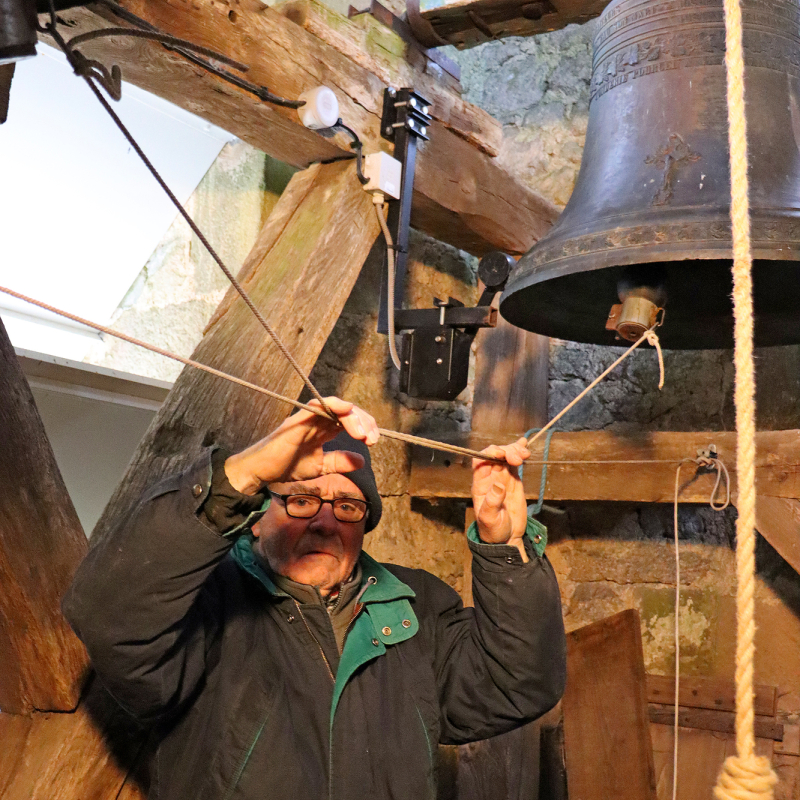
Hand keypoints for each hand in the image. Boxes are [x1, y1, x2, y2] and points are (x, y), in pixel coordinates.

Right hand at [224, 397, 379, 494]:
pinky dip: (334, 405)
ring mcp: (308, 418)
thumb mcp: (320, 467)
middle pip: (346, 411)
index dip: (364, 426)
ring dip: (353, 417)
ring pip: (335, 407)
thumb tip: (362, 460)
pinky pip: (317, 406)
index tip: (374, 440)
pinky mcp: (298, 421)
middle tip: (373, 438)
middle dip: (364, 421)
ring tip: (363, 433)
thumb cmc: (287, 466)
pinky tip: (347, 410)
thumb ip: (339, 462)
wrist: (262, 472)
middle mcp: (317, 420)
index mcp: (323, 428)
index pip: (349, 420)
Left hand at [471, 438, 530, 561]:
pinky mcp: (513, 479)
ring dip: (514, 450)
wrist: (507, 537)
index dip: (489, 453)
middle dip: (506, 451)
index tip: (502, 454)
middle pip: (495, 455)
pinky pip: (514, 462)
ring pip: (505, 455)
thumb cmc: (493, 529)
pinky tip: (524, 444)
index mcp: (480, 484)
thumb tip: (498, 485)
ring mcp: (501, 476)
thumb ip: (492, 502)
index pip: (480, 461)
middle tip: (518, 459)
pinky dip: (519, 452)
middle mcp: (489, 477)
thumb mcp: (490, 519)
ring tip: (525, 454)